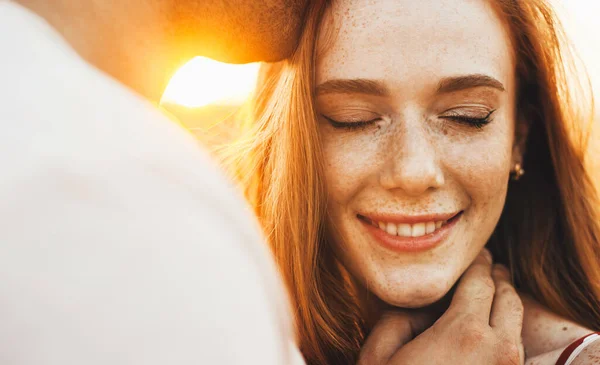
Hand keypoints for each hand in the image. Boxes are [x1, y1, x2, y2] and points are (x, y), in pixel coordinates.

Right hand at [358, 250, 524, 364]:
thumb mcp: (379, 353)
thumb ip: (399, 316)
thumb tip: (423, 306)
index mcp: (464, 333)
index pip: (480, 281)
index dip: (478, 263)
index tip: (477, 254)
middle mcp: (497, 350)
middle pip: (509, 298)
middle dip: (498, 278)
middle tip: (488, 269)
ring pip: (516, 325)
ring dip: (505, 303)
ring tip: (491, 295)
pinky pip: (514, 349)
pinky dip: (504, 331)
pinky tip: (486, 330)